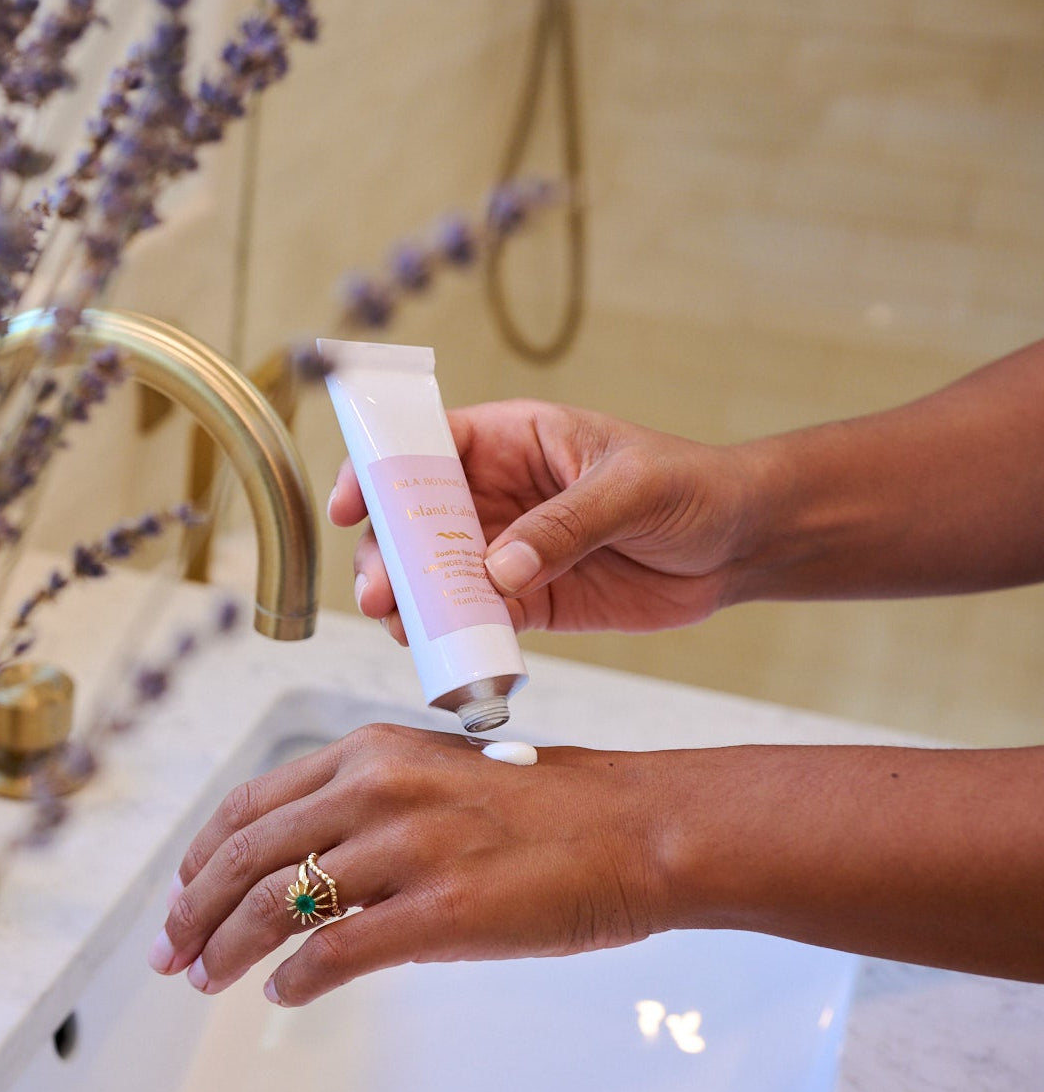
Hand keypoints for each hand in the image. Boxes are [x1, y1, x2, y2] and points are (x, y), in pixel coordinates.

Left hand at [148, 723, 661, 1005]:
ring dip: (227, 949)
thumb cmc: (553, 810)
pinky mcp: (442, 910)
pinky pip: (336, 951)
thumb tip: (308, 867)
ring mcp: (409, 848)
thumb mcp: (442, 777)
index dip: (201, 854)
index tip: (181, 892)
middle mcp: (380, 788)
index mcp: (374, 752)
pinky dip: (295, 979)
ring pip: (277, 902)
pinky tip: (282, 994)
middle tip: (169, 952)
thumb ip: (370, 807)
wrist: (639, 830)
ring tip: (208, 981)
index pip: (252, 803)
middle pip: (247, 854)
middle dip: (192, 910)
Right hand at [333, 399, 755, 638]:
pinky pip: (476, 618)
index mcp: (513, 441)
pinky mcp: (529, 602)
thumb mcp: (631, 490)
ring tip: (401, 626)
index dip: (379, 470)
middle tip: (382, 592)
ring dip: (411, 599)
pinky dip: (455, 635)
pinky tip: (442, 649)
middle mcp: (497, 495)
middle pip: (415, 519)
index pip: (426, 445)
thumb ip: (565, 525)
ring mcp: (508, 552)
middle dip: (388, 553)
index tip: (351, 504)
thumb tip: (496, 569)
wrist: (739, 546)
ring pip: (435, 574)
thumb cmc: (692, 487)